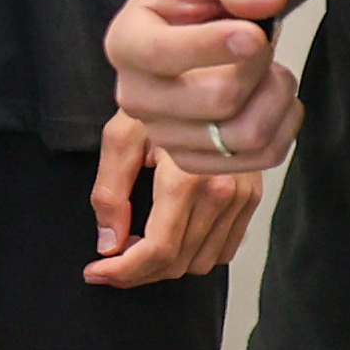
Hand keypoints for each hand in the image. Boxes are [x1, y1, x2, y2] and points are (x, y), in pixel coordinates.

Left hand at [85, 112, 259, 286]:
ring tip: (137, 244)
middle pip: (178, 263)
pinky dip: (193, 254)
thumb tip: (108, 243)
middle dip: (137, 273)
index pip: (158, 249)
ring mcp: (242, 197)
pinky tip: (169, 235)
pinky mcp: (253, 198)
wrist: (214, 77)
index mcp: (185, 177)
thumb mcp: (121, 136)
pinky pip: (224, 250)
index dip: (124, 272)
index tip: (96, 273)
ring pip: (201, 263)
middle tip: (109, 261)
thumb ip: (109, 192)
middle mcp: (221, 192)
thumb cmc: (162, 99)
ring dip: (165, 265)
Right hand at [109, 0, 302, 175]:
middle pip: (215, 100)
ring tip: (273, 68)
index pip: (160, 54)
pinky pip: (257, 160)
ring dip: (277, 98)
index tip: (255, 33)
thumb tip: (264, 1)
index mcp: (126, 40)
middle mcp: (134, 94)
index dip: (213, 46)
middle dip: (259, 66)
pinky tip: (277, 98)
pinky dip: (283, 128)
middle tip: (264, 40)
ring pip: (241, 136)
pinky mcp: (193, 158)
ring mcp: (162, 134)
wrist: (203, 20)